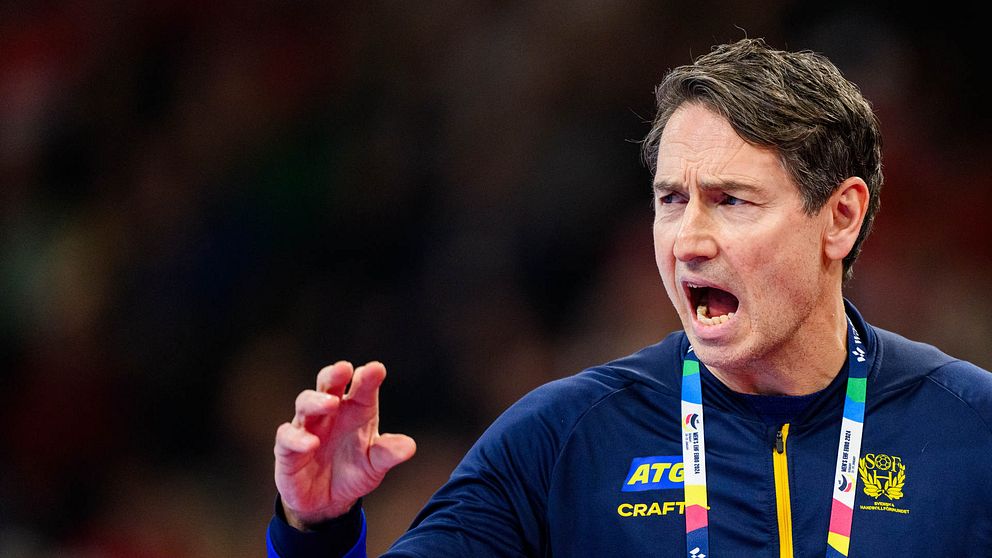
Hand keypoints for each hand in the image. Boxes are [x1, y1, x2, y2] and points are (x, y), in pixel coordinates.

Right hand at [274, 361, 416, 528]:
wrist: (327, 502)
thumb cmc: (352, 473)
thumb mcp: (374, 466)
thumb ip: (388, 453)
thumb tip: (409, 446)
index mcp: (355, 411)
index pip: (361, 388)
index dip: (368, 377)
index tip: (376, 370)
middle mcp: (330, 414)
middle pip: (328, 384)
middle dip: (334, 374)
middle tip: (344, 369)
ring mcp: (307, 428)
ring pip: (305, 403)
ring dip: (317, 400)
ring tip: (331, 403)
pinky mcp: (288, 449)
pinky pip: (287, 437)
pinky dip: (298, 438)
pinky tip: (312, 443)